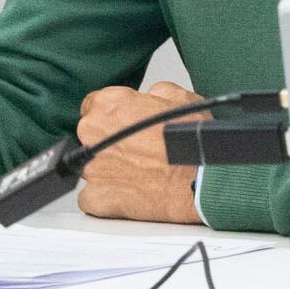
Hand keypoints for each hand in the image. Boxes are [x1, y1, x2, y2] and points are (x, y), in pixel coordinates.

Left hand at [75, 79, 202, 223]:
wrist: (198, 183)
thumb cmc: (191, 143)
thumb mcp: (182, 99)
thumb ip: (156, 91)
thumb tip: (152, 94)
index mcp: (109, 104)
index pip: (94, 104)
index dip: (114, 115)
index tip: (125, 125)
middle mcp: (92, 132)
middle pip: (90, 135)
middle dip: (109, 141)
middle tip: (137, 151)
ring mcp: (90, 167)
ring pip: (91, 166)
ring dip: (109, 169)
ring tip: (138, 175)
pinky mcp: (94, 197)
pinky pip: (91, 196)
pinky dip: (107, 197)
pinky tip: (129, 193)